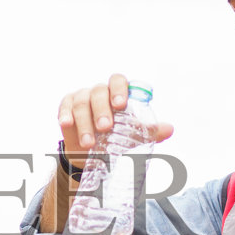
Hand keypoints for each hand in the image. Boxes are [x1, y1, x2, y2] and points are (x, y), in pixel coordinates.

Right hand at [56, 74, 173, 152]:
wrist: (92, 153)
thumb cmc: (116, 137)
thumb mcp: (133, 136)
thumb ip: (150, 131)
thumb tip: (169, 129)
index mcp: (116, 93)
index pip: (118, 81)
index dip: (119, 89)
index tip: (121, 104)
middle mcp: (98, 92)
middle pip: (98, 92)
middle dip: (102, 110)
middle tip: (106, 128)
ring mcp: (81, 97)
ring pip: (81, 103)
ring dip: (85, 123)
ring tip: (89, 143)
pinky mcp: (66, 106)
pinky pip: (64, 106)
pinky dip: (64, 115)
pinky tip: (66, 124)